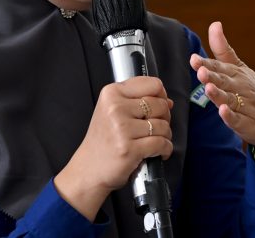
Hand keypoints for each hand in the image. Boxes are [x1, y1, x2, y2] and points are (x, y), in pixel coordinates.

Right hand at [54, 76, 173, 220]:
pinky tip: (158, 152)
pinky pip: (161, 143)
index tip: (159, 105)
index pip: (152, 84)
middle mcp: (115, 108)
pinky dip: (165, 149)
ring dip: (165, 136)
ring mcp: (122, 128)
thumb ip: (137, 101)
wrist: (87, 170)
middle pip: (160, 104)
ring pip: (163, 125)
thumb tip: (167, 101)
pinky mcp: (129, 148)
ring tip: (154, 141)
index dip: (161, 95)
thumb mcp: (112, 111)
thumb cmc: (102, 141)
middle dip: (165, 117)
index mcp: (111, 93)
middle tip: (156, 127)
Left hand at [190, 22, 254, 151]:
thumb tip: (215, 23)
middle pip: (225, 82)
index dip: (206, 64)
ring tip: (209, 88)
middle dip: (212, 77)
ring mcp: (246, 107)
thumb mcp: (239, 69)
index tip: (194, 59)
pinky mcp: (248, 125)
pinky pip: (239, 120)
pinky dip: (231, 116)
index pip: (220, 67)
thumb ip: (222, 49)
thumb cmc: (254, 91)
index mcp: (237, 74)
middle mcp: (242, 88)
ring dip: (219, 94)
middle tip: (200, 71)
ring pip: (231, 100)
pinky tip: (223, 111)